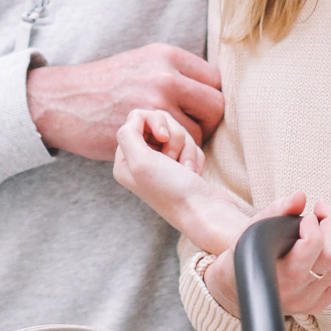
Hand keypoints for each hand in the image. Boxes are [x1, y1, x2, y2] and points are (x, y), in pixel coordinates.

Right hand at [28, 44, 222, 160]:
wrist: (65, 102)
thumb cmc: (103, 87)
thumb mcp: (141, 63)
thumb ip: (173, 72)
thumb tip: (208, 89)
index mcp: (167, 55)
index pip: (214, 79)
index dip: (208, 97)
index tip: (196, 110)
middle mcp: (166, 75)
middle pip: (216, 105)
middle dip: (208, 121)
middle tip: (190, 129)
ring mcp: (157, 103)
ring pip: (201, 131)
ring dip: (189, 141)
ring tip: (169, 141)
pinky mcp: (146, 129)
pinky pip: (180, 146)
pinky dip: (173, 152)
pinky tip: (157, 148)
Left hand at [112, 106, 246, 256]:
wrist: (205, 213)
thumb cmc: (172, 190)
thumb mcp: (140, 161)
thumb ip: (128, 134)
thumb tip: (136, 117)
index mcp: (125, 160)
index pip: (136, 119)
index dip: (155, 123)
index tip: (163, 138)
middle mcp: (141, 161)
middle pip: (159, 122)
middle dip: (173, 136)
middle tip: (173, 158)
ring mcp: (163, 163)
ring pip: (177, 133)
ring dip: (186, 148)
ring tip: (186, 169)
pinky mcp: (182, 166)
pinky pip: (191, 146)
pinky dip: (195, 157)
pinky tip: (193, 174)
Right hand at [204, 193, 330, 320]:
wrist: (237, 288)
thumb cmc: (245, 255)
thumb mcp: (252, 231)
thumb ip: (274, 212)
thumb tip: (300, 196)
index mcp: (277, 277)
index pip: (311, 248)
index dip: (314, 225)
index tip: (305, 217)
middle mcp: (298, 294)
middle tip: (323, 206)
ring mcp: (314, 300)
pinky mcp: (325, 301)